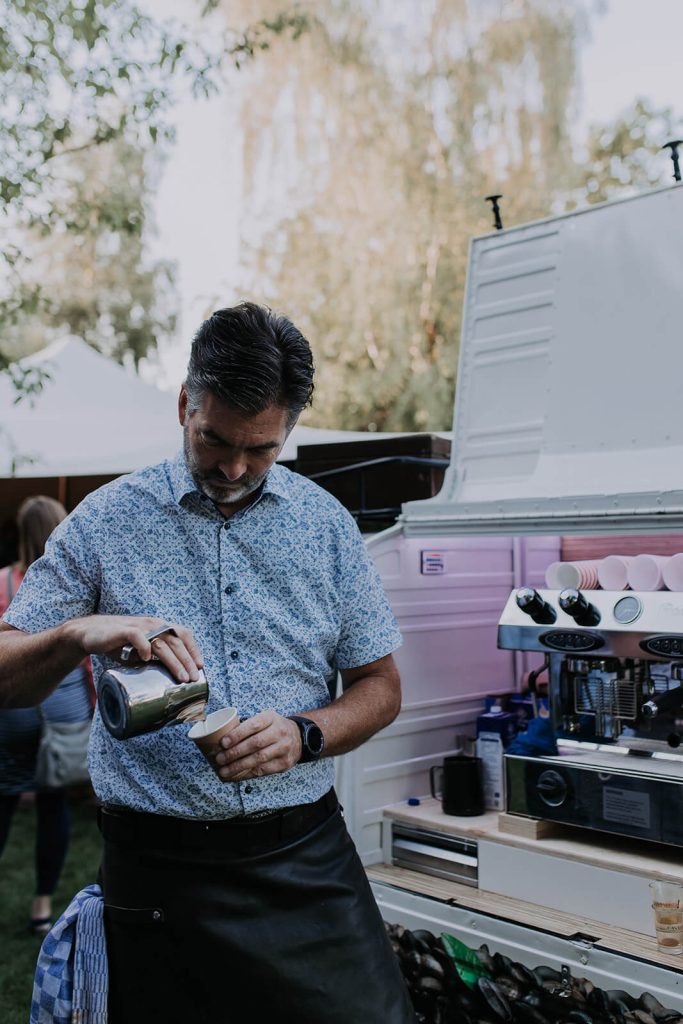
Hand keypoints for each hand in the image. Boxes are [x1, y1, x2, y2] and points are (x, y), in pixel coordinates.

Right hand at [62, 615, 202, 681]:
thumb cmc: (119, 644)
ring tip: (180, 677)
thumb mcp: (141, 651)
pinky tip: (147, 659)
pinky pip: (137, 637)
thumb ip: (155, 659)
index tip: (200, 667)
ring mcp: (139, 627)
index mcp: (160, 627)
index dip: (193, 649)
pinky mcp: (123, 631)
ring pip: (161, 643)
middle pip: (176, 642)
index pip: (183, 634)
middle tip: (193, 678)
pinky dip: (144, 647)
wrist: (91, 634)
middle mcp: (153, 624)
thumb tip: (170, 681)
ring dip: (173, 661)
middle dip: (187, 661)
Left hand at [215, 709, 301, 780]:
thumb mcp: (264, 719)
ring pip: (258, 759)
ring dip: (238, 766)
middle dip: (234, 753)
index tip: (223, 742)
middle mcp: (280, 732)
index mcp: (271, 718)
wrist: (298, 736)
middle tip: (220, 759)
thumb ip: (247, 726)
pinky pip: (263, 770)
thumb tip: (221, 739)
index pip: (253, 725)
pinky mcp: (284, 763)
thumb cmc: (273, 728)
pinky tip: (236, 775)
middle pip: (255, 744)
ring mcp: (284, 748)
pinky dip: (247, 774)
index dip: (237, 734)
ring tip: (224, 770)